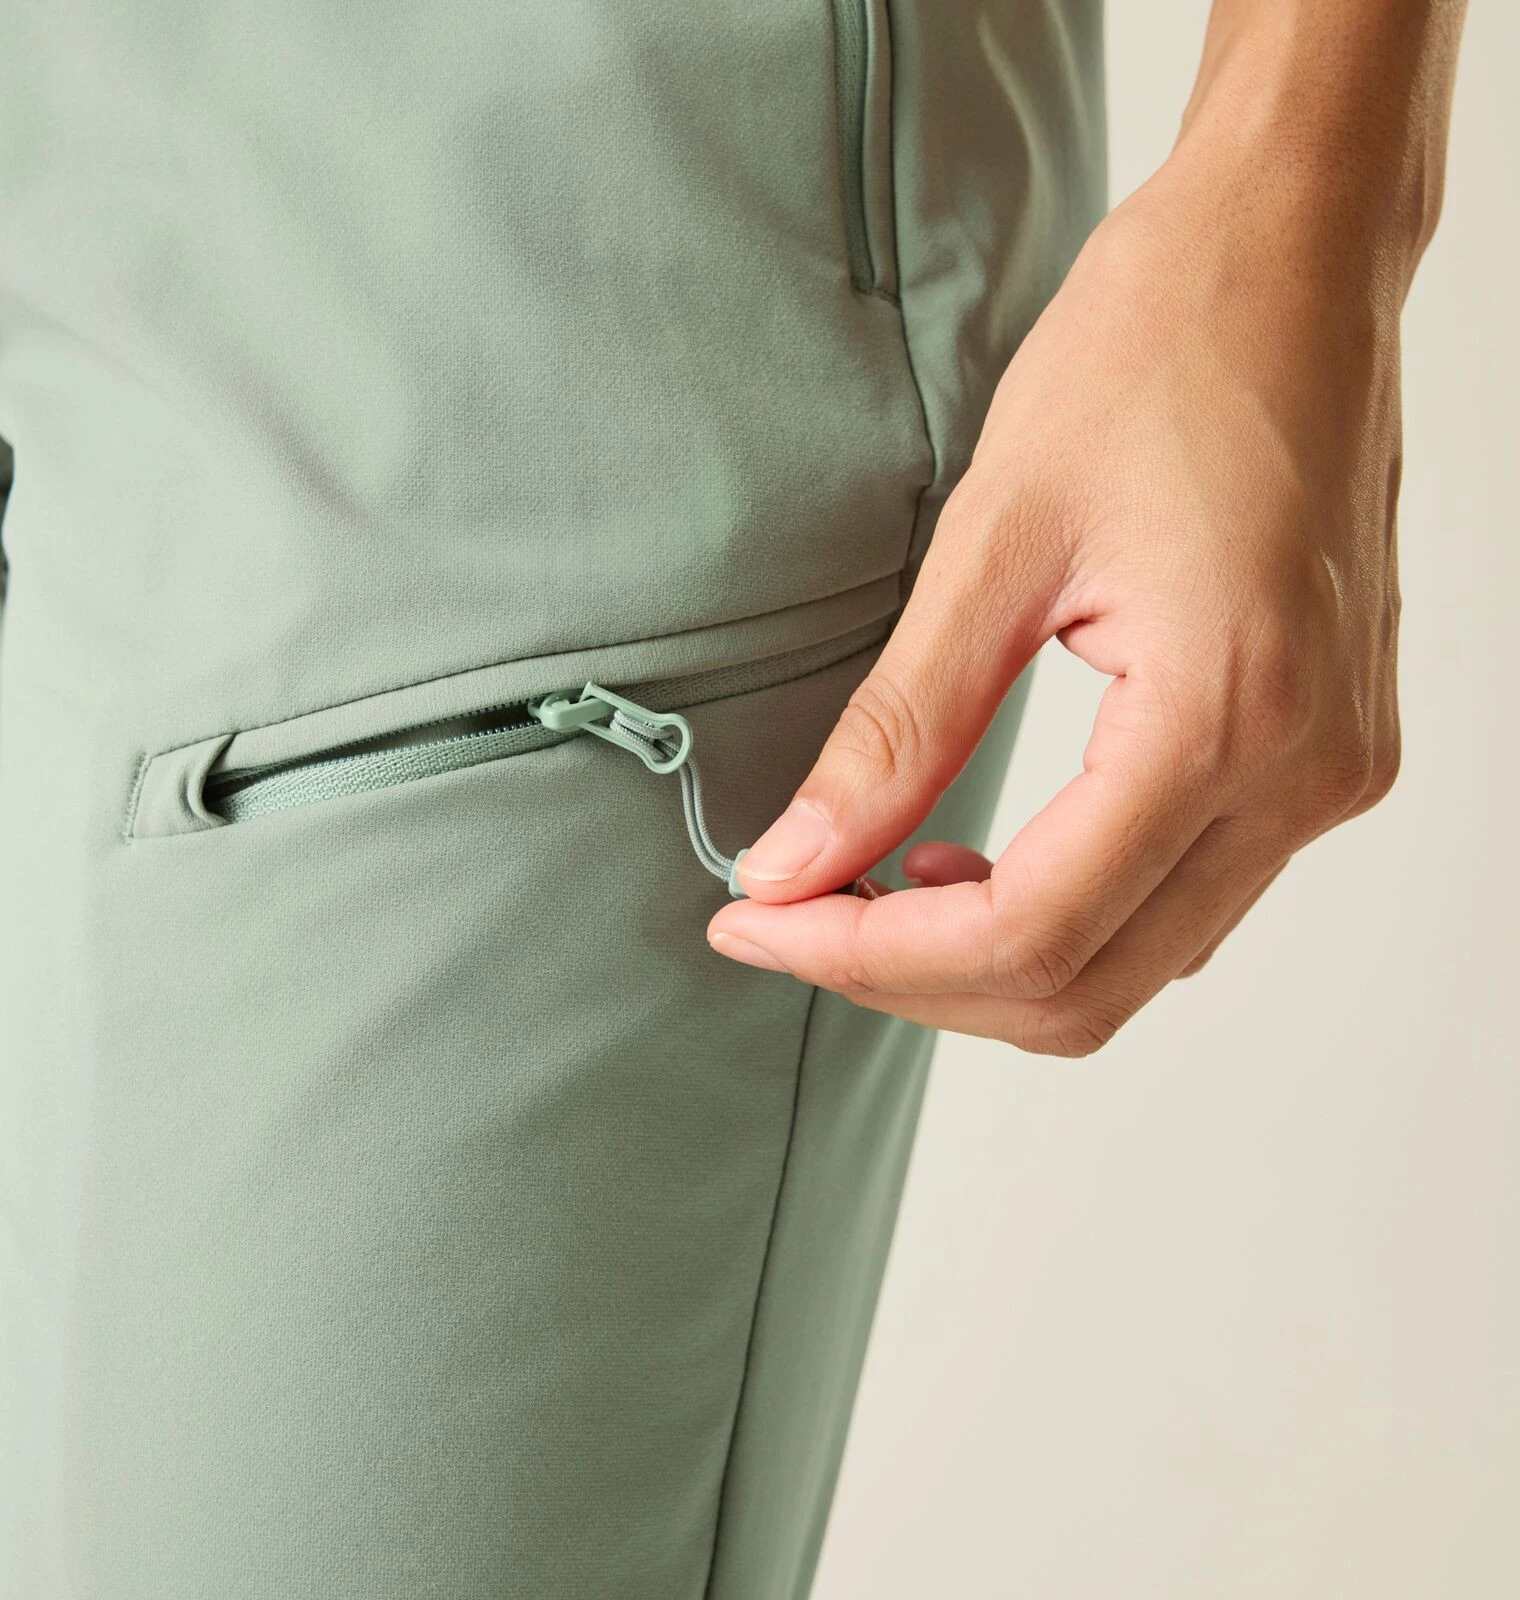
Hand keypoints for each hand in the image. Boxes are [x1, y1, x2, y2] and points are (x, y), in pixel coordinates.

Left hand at [707, 148, 1409, 1054]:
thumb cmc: (1158, 349)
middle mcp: (1305, 774)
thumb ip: (897, 728)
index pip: (1029, 931)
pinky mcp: (1324, 753)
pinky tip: (973, 856)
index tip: (754, 922)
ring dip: (986, 955)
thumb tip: (789, 864)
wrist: (1296, 255)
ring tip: (866, 886)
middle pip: (1084, 987)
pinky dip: (1065, 910)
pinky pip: (1179, 900)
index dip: (869, 955)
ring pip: (1133, 964)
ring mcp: (1329, 773)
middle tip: (789, 918)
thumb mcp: (996, 537)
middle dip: (915, 975)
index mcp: (1227, 715)